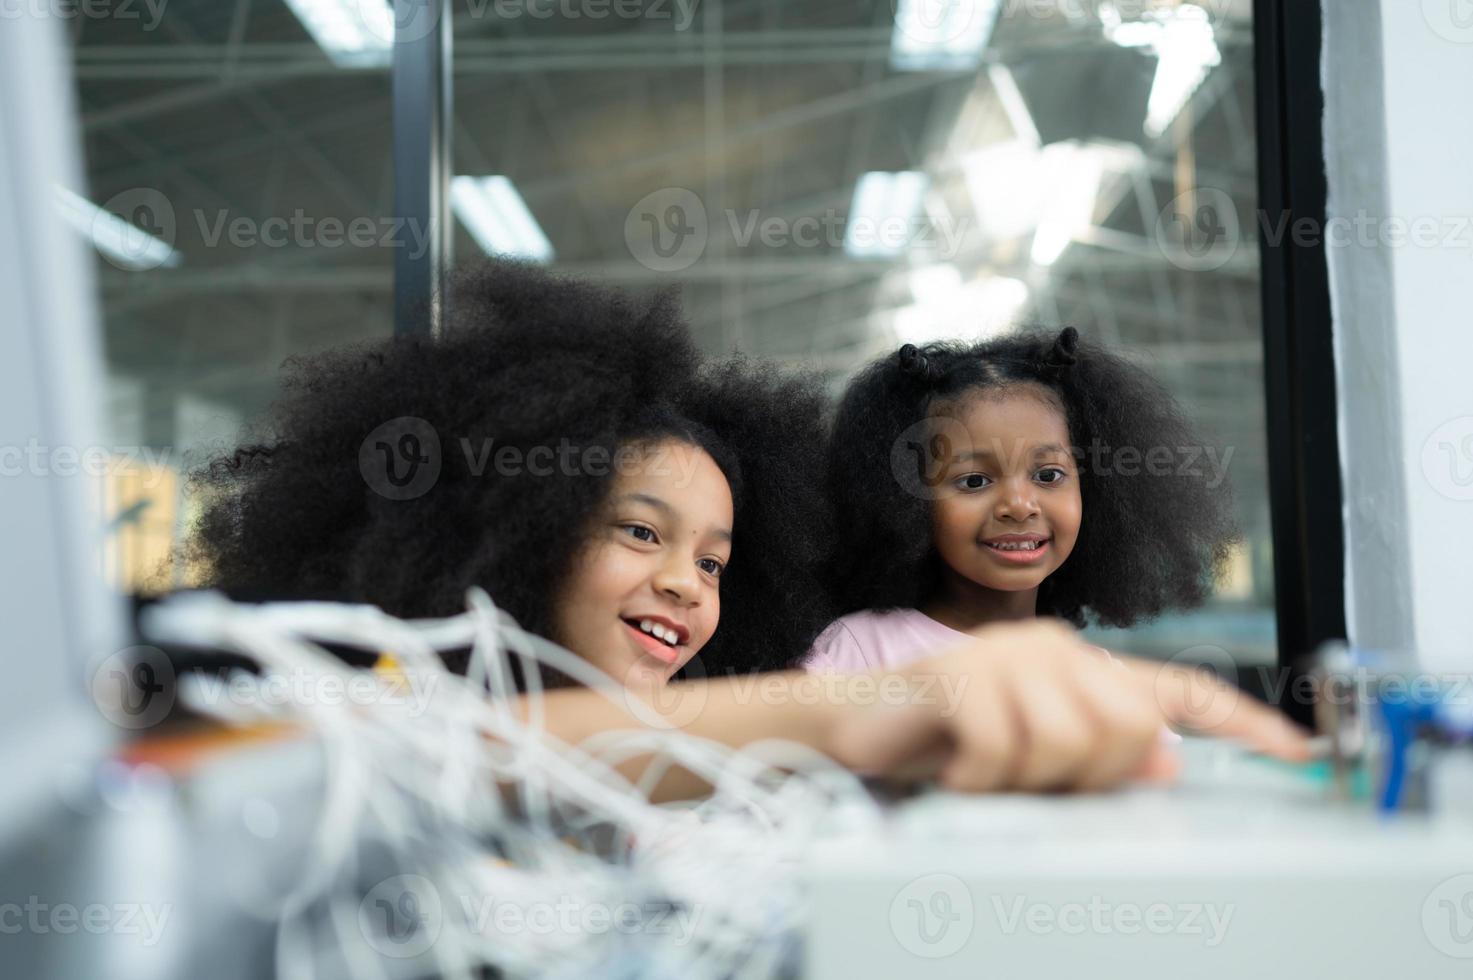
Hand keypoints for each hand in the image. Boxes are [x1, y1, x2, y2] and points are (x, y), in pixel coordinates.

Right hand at [820, 619, 1309, 792]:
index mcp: (1082, 668)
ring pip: (1071, 741)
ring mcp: (1008, 654)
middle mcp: (1055, 648)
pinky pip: (1004, 749)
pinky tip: (958, 775)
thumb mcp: (1032, 761)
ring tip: (986, 775)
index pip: (1179, 690)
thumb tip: (1167, 767)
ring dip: (1024, 781)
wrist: (856, 726)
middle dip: (1087, 774)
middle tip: (1031, 781)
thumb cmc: (949, 746)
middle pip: (1129, 729)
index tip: (1299, 753)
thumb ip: (1099, 760)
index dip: (1243, 723)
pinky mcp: (961, 672)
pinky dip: (979, 781)